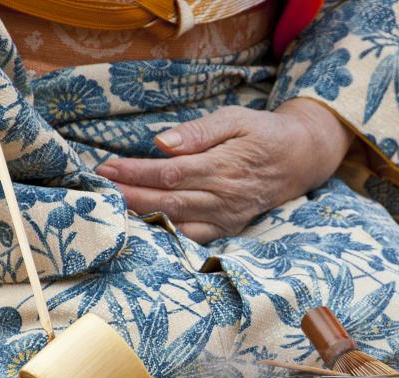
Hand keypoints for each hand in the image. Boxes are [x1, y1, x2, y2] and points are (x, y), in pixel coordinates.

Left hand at [97, 99, 354, 243]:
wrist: (300, 159)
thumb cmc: (263, 134)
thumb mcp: (235, 119)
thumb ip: (198, 132)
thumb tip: (161, 143)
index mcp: (223, 166)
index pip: (169, 172)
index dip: (135, 172)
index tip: (106, 168)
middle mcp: (223, 197)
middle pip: (167, 201)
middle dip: (129, 196)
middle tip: (98, 189)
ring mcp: (226, 217)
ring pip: (176, 222)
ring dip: (141, 217)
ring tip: (111, 208)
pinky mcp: (228, 228)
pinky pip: (193, 238)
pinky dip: (167, 236)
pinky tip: (143, 228)